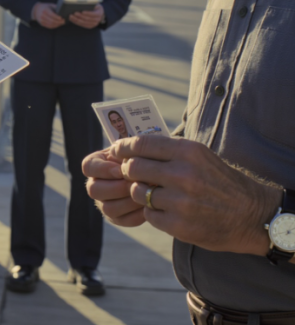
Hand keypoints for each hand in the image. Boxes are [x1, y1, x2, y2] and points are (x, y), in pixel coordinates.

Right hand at [31, 2, 64, 28]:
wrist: (36, 10)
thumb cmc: (45, 7)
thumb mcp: (50, 5)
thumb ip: (56, 7)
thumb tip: (63, 11)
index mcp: (45, 10)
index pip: (52, 15)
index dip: (57, 17)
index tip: (62, 18)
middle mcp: (42, 15)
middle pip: (52, 21)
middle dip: (59, 22)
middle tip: (64, 21)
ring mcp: (41, 20)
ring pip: (51, 24)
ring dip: (57, 25)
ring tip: (62, 23)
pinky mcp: (42, 24)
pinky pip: (49, 26)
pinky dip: (54, 26)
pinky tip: (58, 25)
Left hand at [68, 4, 104, 28]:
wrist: (97, 12)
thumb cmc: (94, 6)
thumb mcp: (94, 4)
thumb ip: (90, 4)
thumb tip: (82, 3)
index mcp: (99, 13)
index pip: (93, 14)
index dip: (88, 13)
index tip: (82, 11)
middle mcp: (97, 20)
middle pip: (87, 19)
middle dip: (80, 16)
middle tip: (74, 13)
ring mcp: (93, 24)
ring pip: (84, 22)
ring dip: (76, 19)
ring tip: (71, 16)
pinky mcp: (89, 26)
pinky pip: (82, 25)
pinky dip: (76, 22)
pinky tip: (72, 19)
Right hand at [83, 148, 145, 226]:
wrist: (152, 173)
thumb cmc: (140, 157)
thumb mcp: (132, 150)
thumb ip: (127, 153)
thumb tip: (128, 164)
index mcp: (95, 165)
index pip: (88, 167)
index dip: (103, 170)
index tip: (121, 169)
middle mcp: (95, 185)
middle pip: (94, 190)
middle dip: (117, 187)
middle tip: (135, 184)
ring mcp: (104, 204)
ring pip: (108, 208)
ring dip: (128, 201)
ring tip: (145, 194)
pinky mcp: (118, 218)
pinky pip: (125, 220)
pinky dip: (138, 214)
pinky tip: (149, 204)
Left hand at [111, 135, 280, 253]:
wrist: (251, 215)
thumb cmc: (219, 180)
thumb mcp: (199, 155)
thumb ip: (168, 149)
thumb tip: (130, 145)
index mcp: (187, 152)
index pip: (141, 144)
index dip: (123, 147)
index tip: (116, 150)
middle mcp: (183, 174)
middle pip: (133, 167)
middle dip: (128, 170)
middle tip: (131, 173)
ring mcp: (181, 202)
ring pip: (138, 192)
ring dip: (140, 193)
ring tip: (152, 193)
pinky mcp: (179, 225)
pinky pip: (149, 214)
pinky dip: (152, 212)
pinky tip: (166, 210)